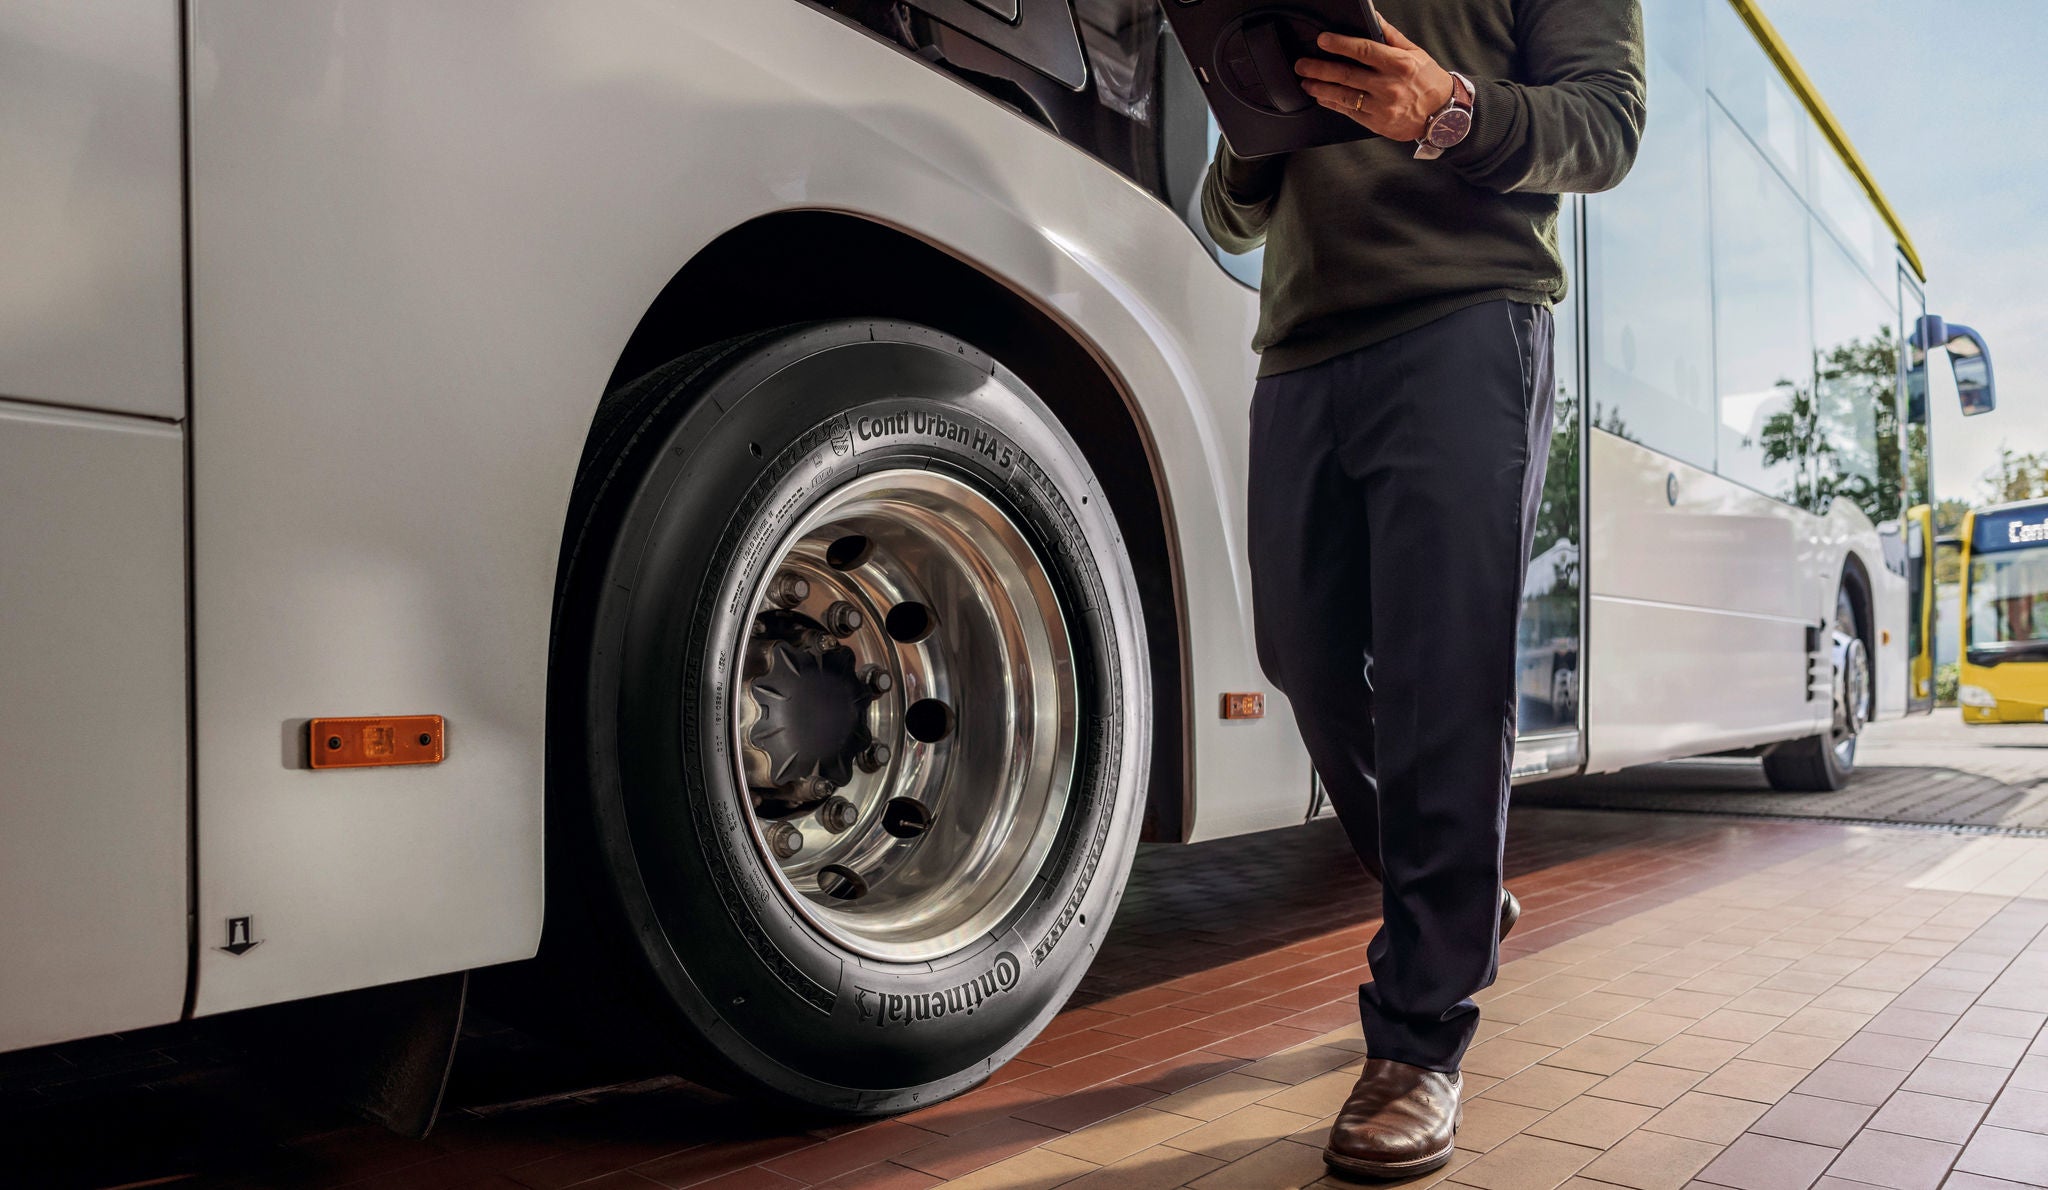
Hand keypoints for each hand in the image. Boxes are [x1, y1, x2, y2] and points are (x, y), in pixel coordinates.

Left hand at [1293, 18, 1453, 141]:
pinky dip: (1332, 104)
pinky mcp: (1377, 123)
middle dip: (1320, 68)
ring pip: (1343, 96)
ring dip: (1320, 88)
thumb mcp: (1414, 53)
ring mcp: (1382, 106)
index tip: (1323, 40)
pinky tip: (1322, 97)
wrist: (1442, 115)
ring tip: (1306, 82)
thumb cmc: (1427, 81)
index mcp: (1399, 64)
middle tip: (1302, 64)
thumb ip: (1390, 36)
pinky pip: (1349, 112)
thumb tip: (1373, 17)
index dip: (1340, 44)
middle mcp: (1389, 85)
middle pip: (1347, 74)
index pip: (1364, 50)